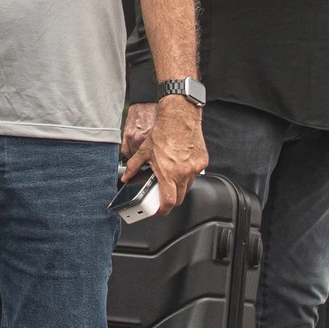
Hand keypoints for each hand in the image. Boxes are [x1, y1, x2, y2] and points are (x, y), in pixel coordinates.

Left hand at [121, 97, 206, 214]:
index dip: (163, 209)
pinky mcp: (202, 162)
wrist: (179, 117)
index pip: (168, 202)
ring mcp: (194, 168)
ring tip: (171, 174)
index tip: (160, 210)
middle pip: (179, 197)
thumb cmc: (164, 132)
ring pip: (188, 186)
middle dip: (171, 199)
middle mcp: (183, 173)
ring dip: (179, 185)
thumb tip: (126, 176)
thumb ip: (133, 167)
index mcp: (167, 173)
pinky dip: (188, 173)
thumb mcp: (144, 151)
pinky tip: (180, 164)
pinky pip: (195, 174)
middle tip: (164, 194)